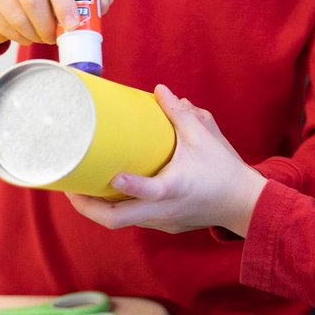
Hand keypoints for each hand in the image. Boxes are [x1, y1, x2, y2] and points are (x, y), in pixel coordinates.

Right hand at [0, 0, 114, 44]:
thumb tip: (103, 1)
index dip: (65, 3)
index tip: (73, 23)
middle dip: (48, 24)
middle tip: (56, 36)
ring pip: (18, 18)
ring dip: (35, 34)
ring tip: (43, 36)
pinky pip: (5, 28)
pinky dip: (20, 38)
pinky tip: (26, 35)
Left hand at [67, 84, 267, 235]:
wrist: (245, 203)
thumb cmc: (224, 170)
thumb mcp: (204, 137)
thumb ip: (180, 113)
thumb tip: (159, 90)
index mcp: (172, 189)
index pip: (145, 191)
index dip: (125, 185)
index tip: (107, 174)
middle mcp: (162, 211)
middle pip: (114, 220)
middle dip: (86, 206)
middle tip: (69, 186)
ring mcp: (161, 222)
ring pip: (121, 222)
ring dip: (100, 209)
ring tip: (82, 186)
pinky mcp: (165, 225)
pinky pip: (135, 220)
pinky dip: (119, 208)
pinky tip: (111, 193)